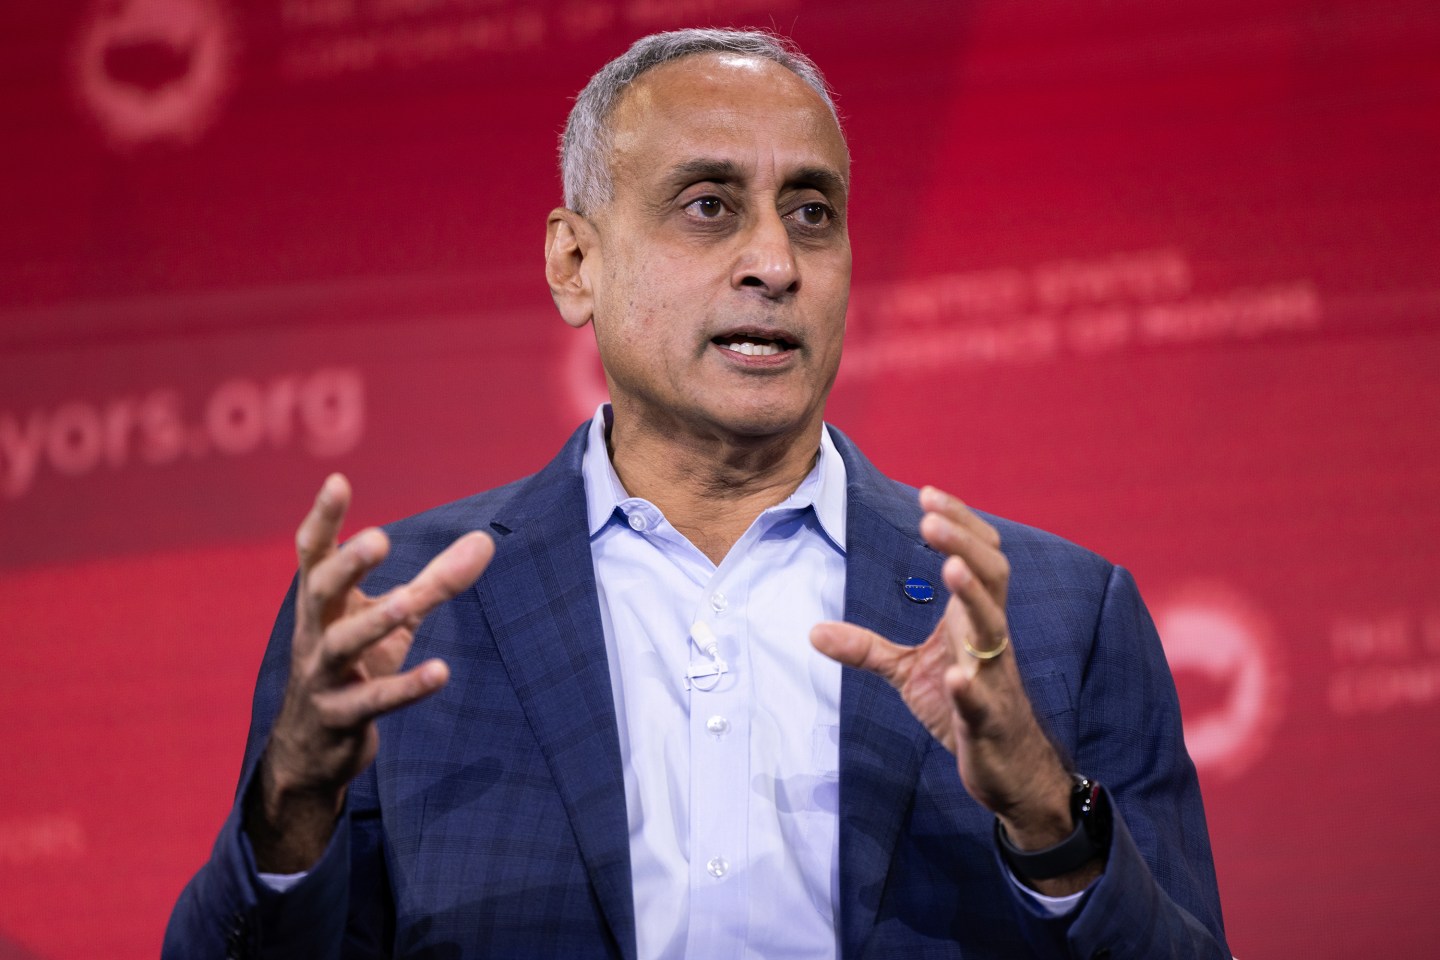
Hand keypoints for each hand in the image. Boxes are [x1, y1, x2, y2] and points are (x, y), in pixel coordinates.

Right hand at [246, 474, 493, 871]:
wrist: (309, 752)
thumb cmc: (355, 668)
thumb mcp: (394, 620)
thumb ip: (436, 581)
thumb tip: (486, 540)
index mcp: (322, 603)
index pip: (314, 553)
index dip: (324, 518)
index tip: (338, 481)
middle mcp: (315, 634)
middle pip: (320, 591)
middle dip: (346, 565)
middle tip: (378, 539)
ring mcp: (322, 678)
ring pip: (341, 645)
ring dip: (372, 623)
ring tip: (406, 602)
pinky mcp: (340, 717)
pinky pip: (373, 701)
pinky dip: (406, 687)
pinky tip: (440, 672)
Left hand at [811, 486, 1077, 857]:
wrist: (1009, 768)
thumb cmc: (964, 708)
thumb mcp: (908, 673)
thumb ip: (867, 649)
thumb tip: (812, 631)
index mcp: (972, 620)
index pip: (977, 558)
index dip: (959, 524)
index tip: (928, 495)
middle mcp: (989, 639)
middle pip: (992, 577)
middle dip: (965, 544)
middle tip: (931, 517)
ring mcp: (993, 678)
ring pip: (995, 629)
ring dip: (974, 597)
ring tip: (952, 568)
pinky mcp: (988, 720)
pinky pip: (983, 701)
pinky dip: (972, 688)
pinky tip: (958, 678)